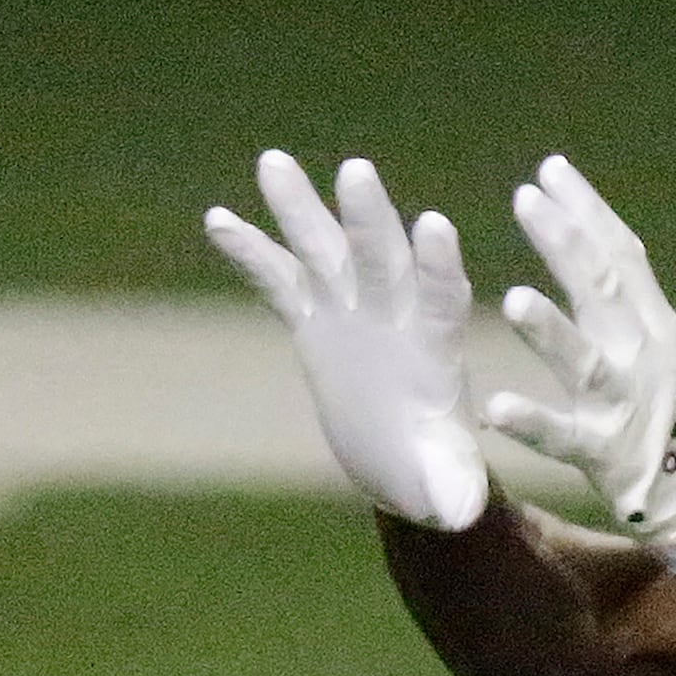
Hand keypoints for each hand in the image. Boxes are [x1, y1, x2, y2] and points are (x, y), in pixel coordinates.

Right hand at [204, 150, 488, 530]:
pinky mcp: (315, 321)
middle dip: (367, 218)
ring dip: (300, 208)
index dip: (436, 266)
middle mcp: (394, 316)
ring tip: (273, 162)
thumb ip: (453, 489)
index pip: (440, 300)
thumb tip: (459, 514)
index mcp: (435, 350)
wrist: (404, 463)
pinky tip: (217, 218)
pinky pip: (281, 281)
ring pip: (325, 251)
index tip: (434, 226)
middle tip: (356, 170)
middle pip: (380, 258)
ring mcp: (351, 312)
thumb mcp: (447, 486)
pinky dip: (252, 251)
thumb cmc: (437, 475)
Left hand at [481, 155, 675, 576]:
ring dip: (551, 332)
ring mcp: (625, 406)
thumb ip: (626, 298)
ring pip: (585, 363)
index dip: (587, 211)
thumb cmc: (675, 415)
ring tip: (513, 299)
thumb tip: (590, 232)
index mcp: (656, 324)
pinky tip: (493, 408)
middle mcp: (644, 356)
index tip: (550, 169)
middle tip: (526, 199)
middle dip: (565, 243)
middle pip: (603, 292)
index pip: (622, 255)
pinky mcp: (605, 457)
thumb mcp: (661, 345)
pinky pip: (562, 439)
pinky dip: (531, 423)